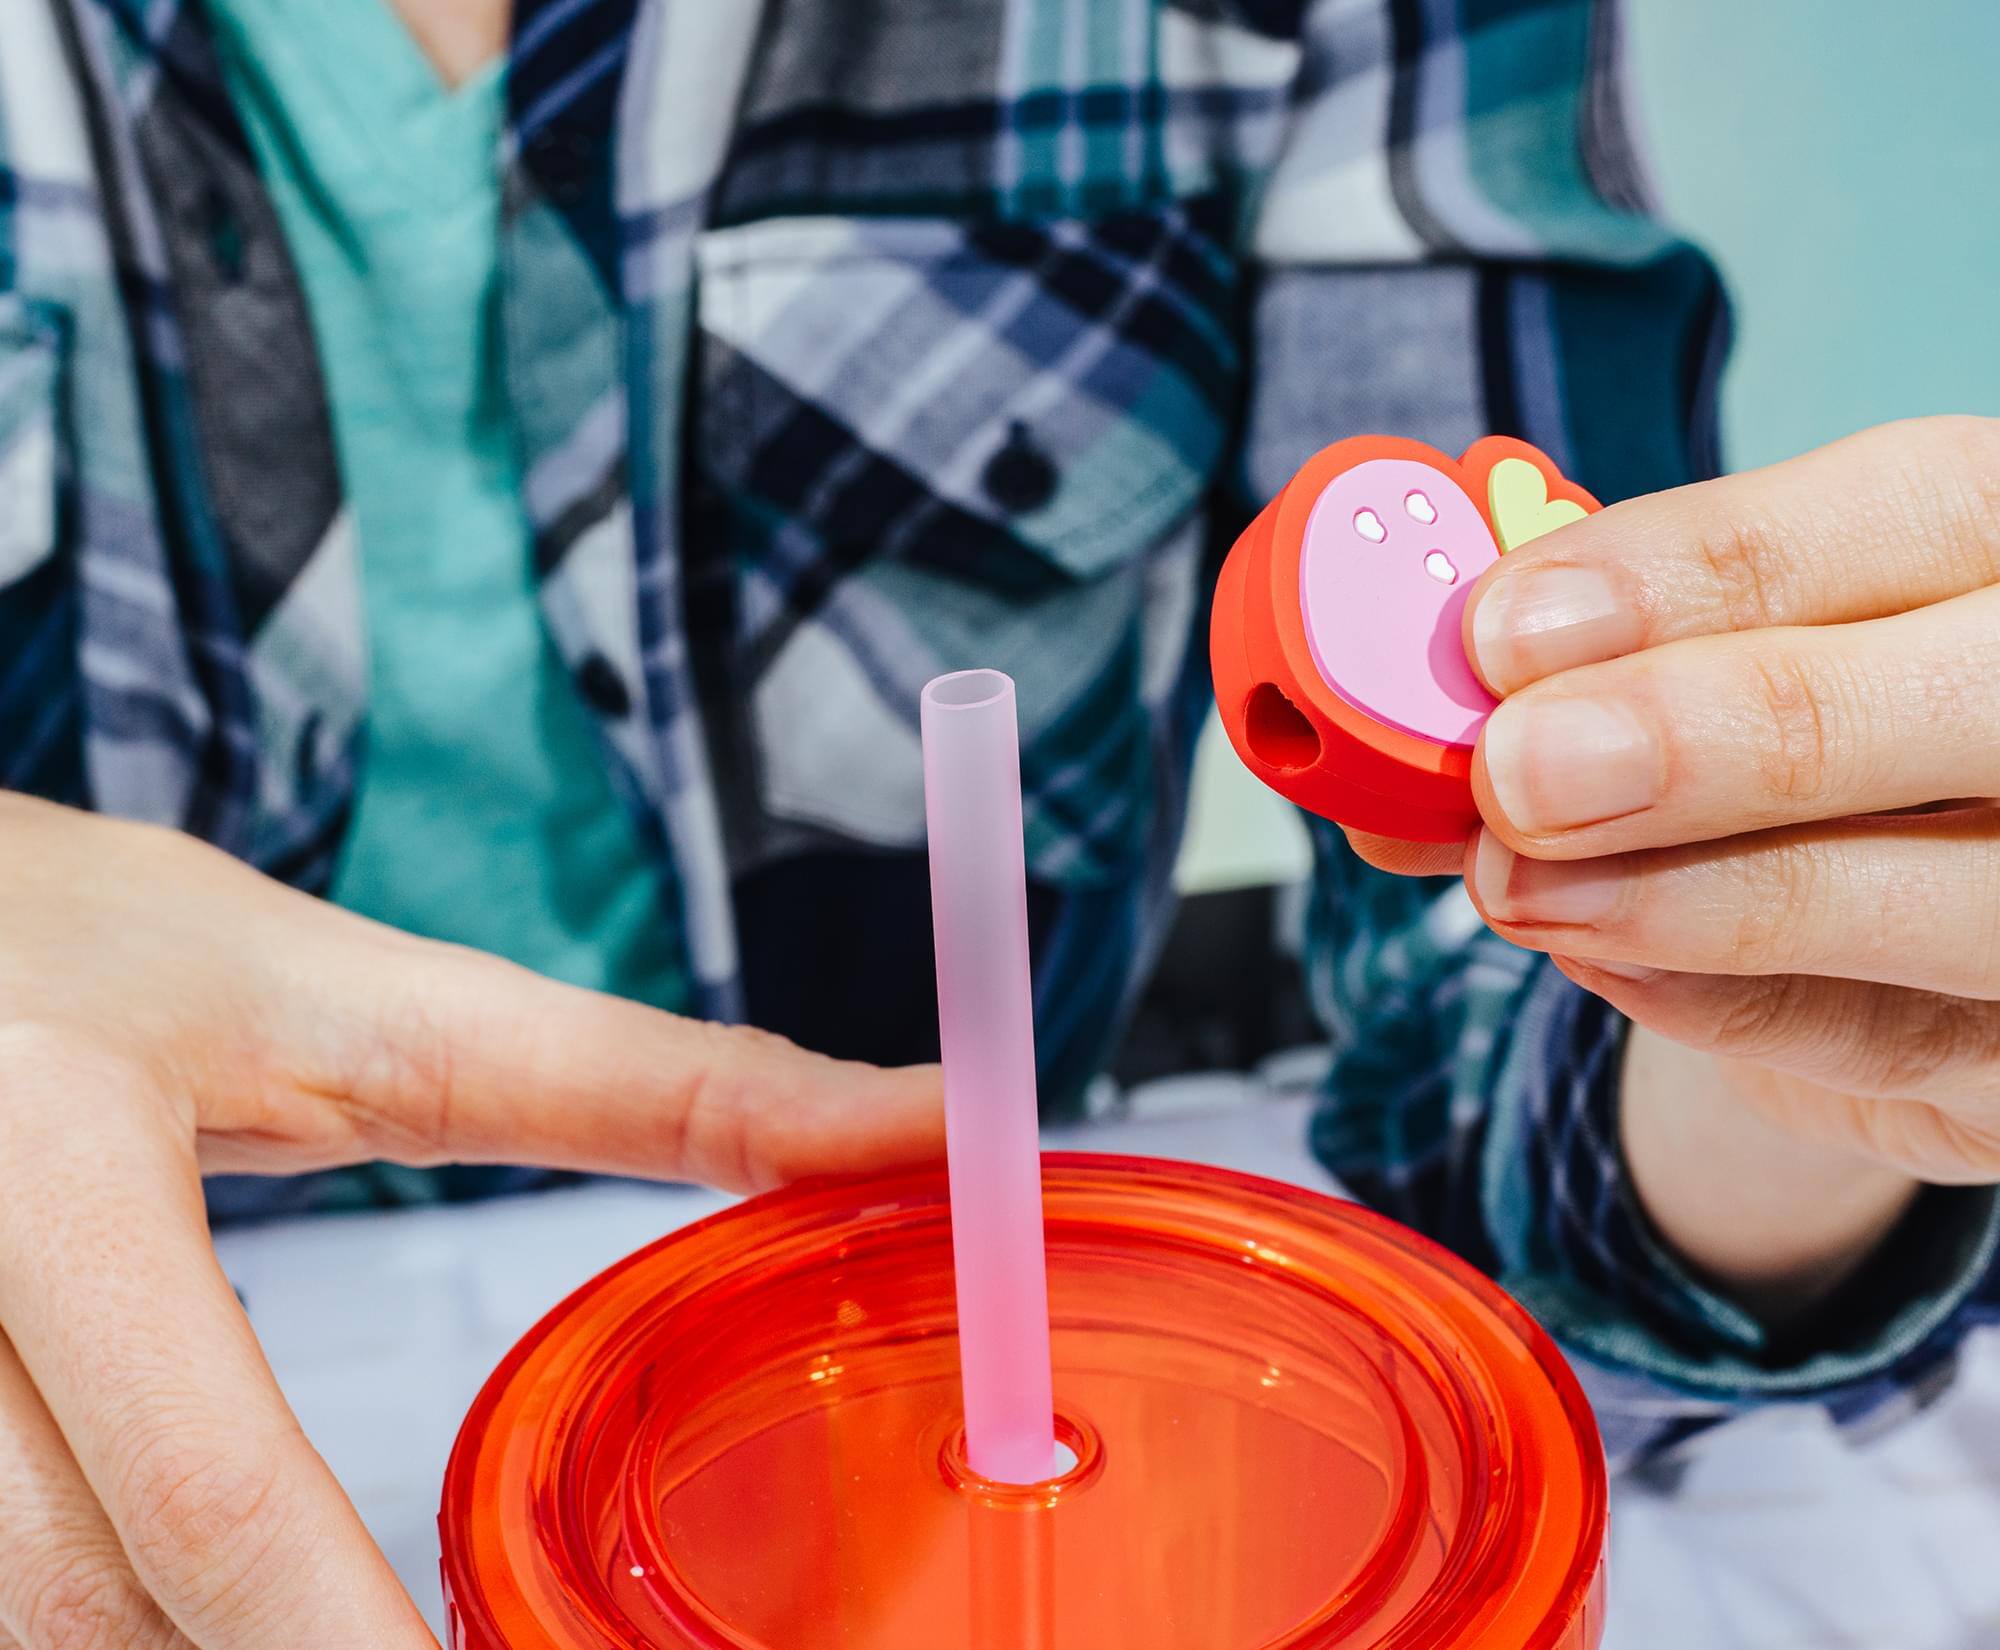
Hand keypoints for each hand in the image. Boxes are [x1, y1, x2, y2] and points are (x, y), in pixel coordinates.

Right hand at [0, 795, 941, 1648]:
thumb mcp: (367, 995)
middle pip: (82, 1607)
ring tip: (334, 1602)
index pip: (210, 1481)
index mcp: (60, 1149)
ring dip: (181, 1636)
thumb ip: (641, 1081)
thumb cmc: (122, 952)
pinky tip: (192, 1590)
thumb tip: (919, 1129)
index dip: (345, 1636)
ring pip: (17, 1623)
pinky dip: (93, 1611)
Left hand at [1347, 418, 1999, 1312]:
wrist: (1891, 940)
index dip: (1705, 565)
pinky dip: (1720, 1004)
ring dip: (1698, 895)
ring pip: (1950, 898)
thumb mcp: (1702, 670)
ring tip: (1516, 882)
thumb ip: (1582, 676)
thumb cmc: (1794, 759)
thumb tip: (1404, 714)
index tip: (1505, 626)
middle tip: (1520, 768)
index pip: (1913, 509)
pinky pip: (1890, 1041)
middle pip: (1978, 700)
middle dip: (1723, 732)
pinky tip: (1593, 953)